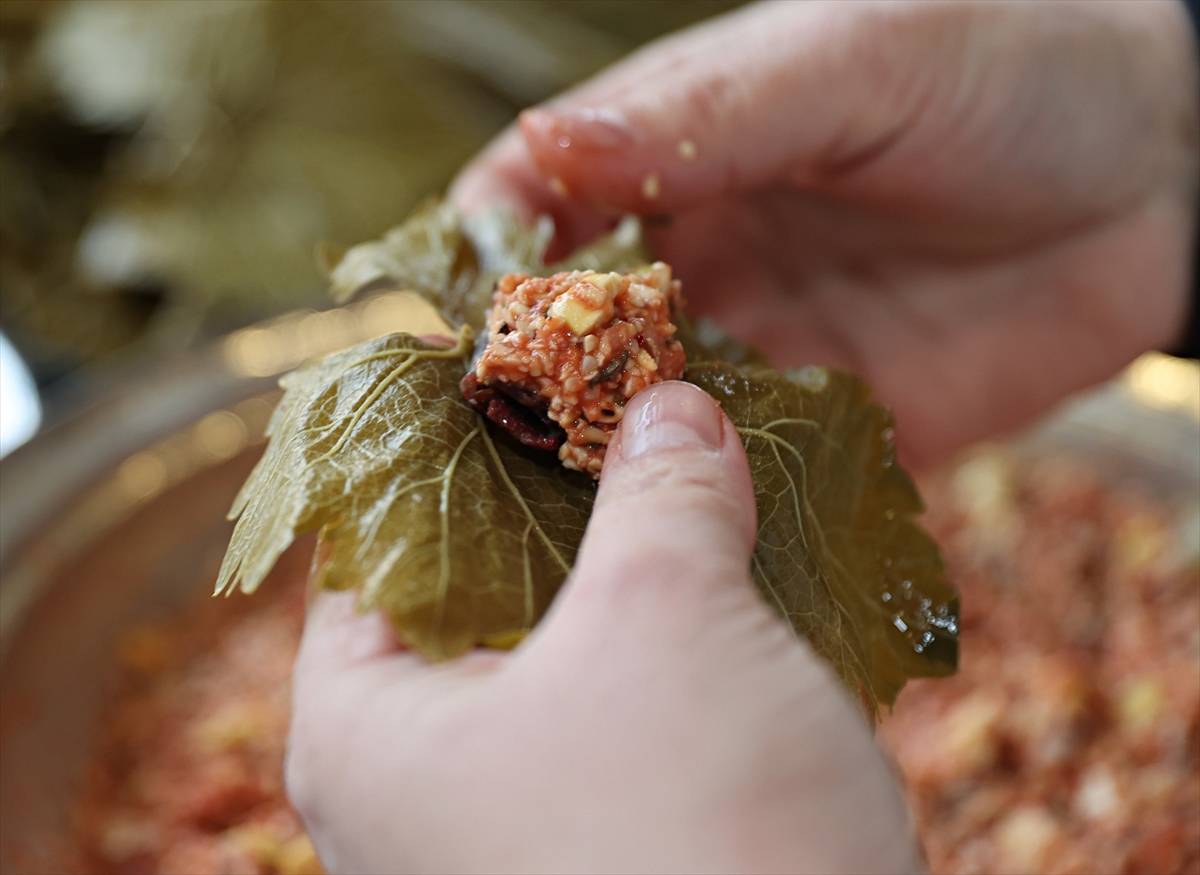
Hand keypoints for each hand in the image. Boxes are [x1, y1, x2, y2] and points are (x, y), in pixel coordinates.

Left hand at [287, 382, 920, 874]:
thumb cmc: (692, 831)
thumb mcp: (669, 621)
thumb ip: (659, 494)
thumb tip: (668, 408)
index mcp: (366, 733)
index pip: (372, 544)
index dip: (448, 447)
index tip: (525, 375)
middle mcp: (417, 798)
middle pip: (476, 599)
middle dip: (565, 509)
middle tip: (632, 419)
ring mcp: (512, 841)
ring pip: (567, 664)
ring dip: (637, 579)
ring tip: (700, 485)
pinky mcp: (608, 861)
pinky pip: (628, 726)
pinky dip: (678, 658)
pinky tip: (747, 596)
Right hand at [452, 0, 1197, 467]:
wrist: (1167, 168)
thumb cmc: (1008, 66)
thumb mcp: (851, 61)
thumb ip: (704, 111)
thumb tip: (542, 150)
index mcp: (680, 159)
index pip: (540, 209)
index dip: (486, 260)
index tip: (455, 323)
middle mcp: (702, 264)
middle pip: (574, 336)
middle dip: (526, 392)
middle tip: (479, 461)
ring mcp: (763, 354)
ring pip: (647, 425)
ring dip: (602, 473)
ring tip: (553, 531)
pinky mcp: (833, 434)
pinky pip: (749, 486)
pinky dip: (708, 521)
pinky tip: (671, 563)